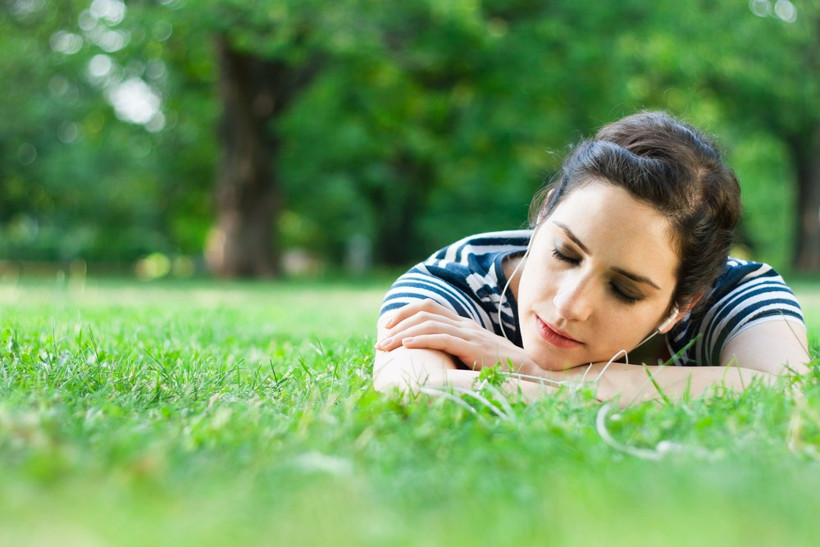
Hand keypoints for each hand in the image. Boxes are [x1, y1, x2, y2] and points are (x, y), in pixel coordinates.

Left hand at [375, 300, 534, 372]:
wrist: (529, 372)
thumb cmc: (500, 368)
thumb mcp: (472, 355)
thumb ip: (453, 352)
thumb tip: (427, 360)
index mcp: (463, 324)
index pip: (429, 307)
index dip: (406, 312)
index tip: (388, 326)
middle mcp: (464, 324)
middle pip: (424, 313)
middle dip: (397, 325)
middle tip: (381, 340)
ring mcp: (469, 334)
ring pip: (428, 325)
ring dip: (402, 335)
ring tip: (385, 346)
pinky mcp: (473, 347)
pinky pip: (442, 339)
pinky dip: (421, 340)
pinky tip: (406, 346)